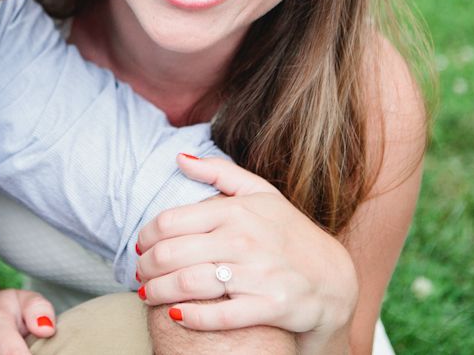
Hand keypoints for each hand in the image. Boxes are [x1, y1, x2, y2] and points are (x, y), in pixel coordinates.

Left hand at [135, 156, 356, 336]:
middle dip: (146, 267)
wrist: (334, 278)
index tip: (141, 246)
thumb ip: (218, 172)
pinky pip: (218, 316)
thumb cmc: (288, 233)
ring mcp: (258, 274)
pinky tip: (175, 315)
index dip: (147, 237)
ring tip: (148, 295)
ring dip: (158, 292)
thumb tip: (179, 158)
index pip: (170, 222)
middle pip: (172, 253)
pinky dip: (190, 317)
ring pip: (188, 283)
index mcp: (236, 211)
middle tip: (139, 274)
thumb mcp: (260, 194)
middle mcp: (244, 239)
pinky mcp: (270, 307)